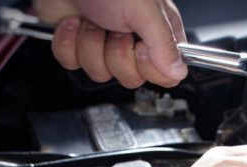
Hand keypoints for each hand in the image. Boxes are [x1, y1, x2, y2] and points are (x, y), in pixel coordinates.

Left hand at [33, 0, 187, 87]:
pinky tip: (74, 23)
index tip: (141, 46)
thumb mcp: (145, 9)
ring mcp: (105, 45)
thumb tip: (178, 71)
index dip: (150, 66)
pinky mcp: (78, 45)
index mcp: (160, 32)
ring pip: (101, 73)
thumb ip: (164, 44)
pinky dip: (68, 43)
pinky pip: (73, 63)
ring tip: (93, 21)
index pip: (166, 74)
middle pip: (132, 77)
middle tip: (115, 29)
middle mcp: (134, 41)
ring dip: (91, 44)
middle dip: (116, 54)